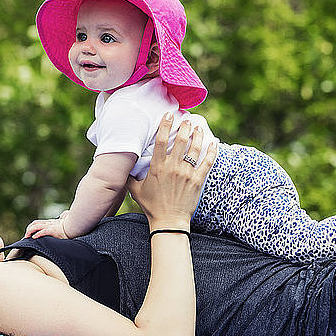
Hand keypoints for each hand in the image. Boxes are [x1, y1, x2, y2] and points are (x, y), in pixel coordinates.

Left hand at [24, 210, 69, 238]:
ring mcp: (51, 226)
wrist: (76, 226)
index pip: (38, 223)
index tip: (28, 233)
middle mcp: (49, 224)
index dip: (32, 227)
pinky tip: (34, 237)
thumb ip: (64, 217)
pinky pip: (43, 231)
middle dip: (28, 229)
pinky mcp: (53, 230)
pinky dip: (37, 234)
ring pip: (36, 227)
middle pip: (35, 224)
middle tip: (26, 236)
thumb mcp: (66, 221)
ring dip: (30, 231)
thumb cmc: (72, 225)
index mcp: (51, 223)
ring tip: (27, 237)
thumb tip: (64, 214)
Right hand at [127, 113, 216, 231]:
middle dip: (185, 127)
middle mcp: (173, 168)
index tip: (169, 115)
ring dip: (198, 135)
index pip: (161, 141)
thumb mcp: (135, 190)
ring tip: (198, 127)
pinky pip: (207, 162)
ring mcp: (187, 174)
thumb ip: (129, 176)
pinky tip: (214, 142)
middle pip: (181, 141)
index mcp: (157, 168)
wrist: (169, 221)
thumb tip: (121, 166)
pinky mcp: (198, 181)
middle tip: (186, 119)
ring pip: (195, 149)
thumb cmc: (151, 205)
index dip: (165, 125)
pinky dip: (211, 151)